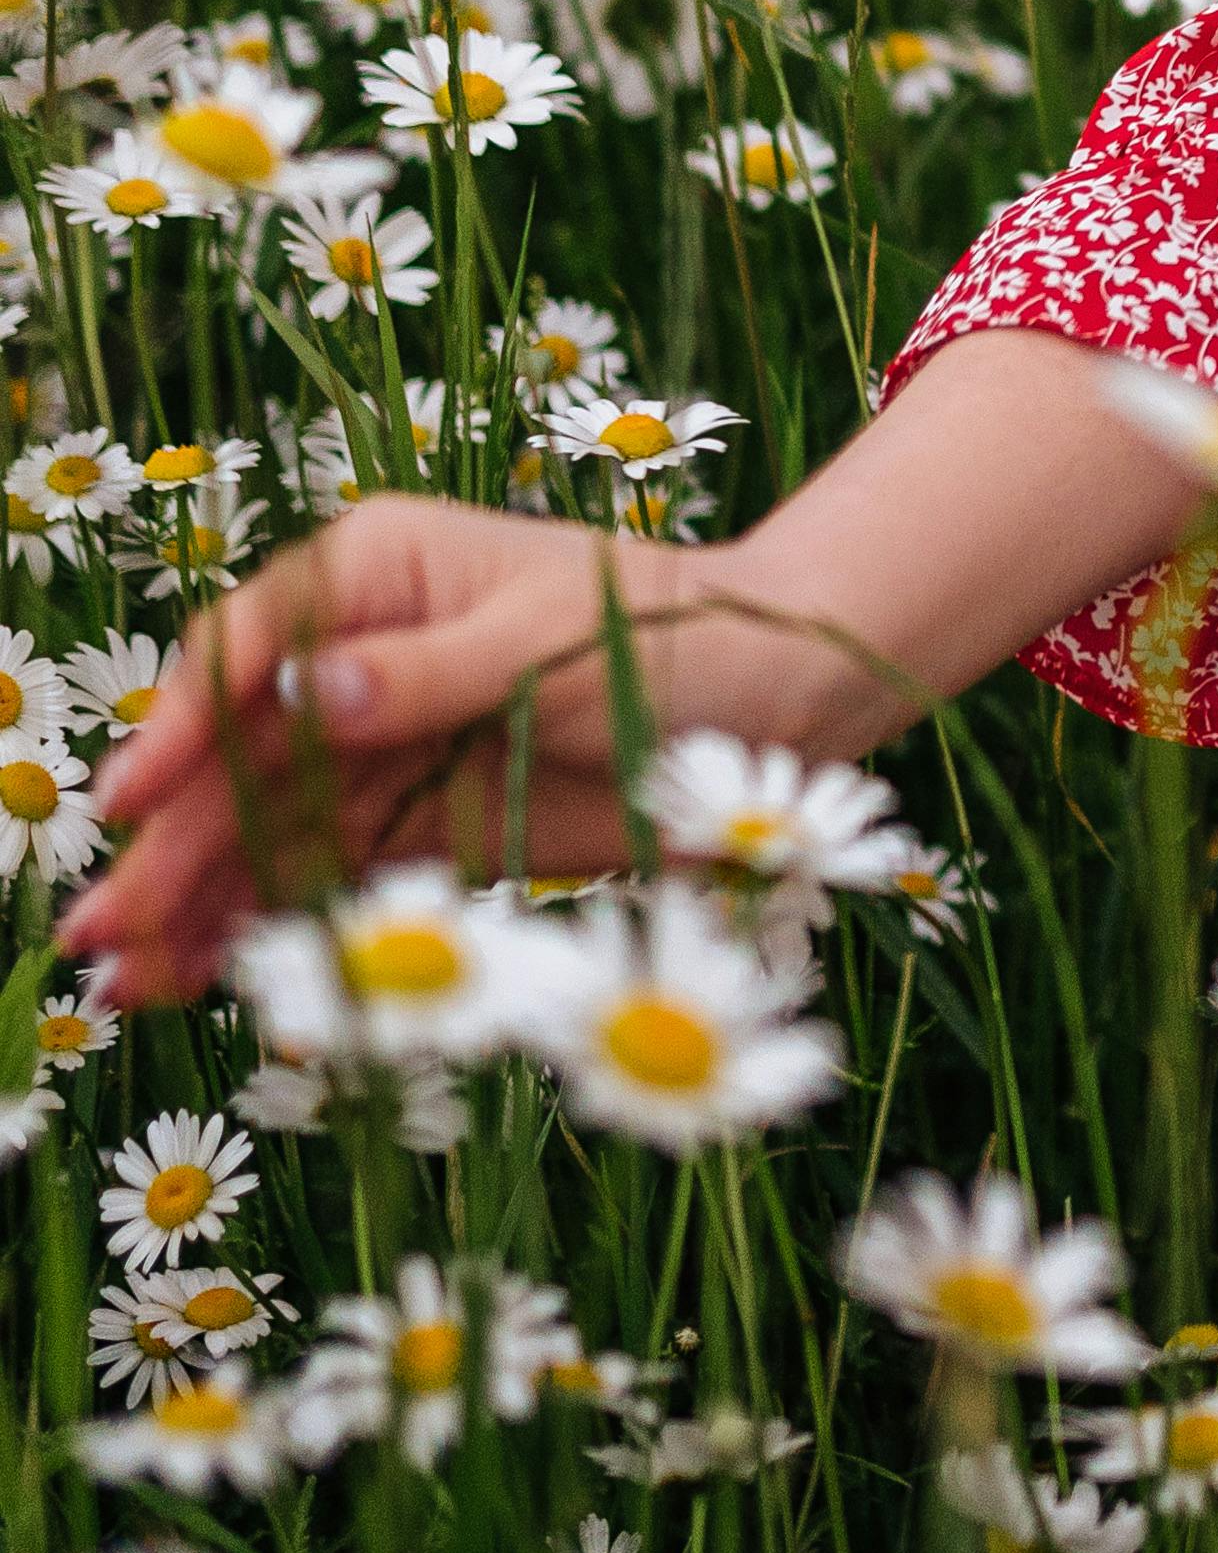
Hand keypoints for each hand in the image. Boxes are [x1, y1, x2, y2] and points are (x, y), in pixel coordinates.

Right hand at [59, 498, 860, 1014]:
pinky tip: (198, 976)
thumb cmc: (674, 629)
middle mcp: (359, 657)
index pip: (250, 647)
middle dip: (171, 843)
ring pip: (263, 826)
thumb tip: (317, 687)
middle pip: (239, 754)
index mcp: (377, 572)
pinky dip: (263, 922)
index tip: (138, 798)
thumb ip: (429, 672)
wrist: (779, 698)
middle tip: (104, 932)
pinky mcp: (418, 822)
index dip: (183, 724)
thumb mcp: (552, 641)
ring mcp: (382, 745)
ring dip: (196, 898)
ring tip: (126, 980)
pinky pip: (320, 874)